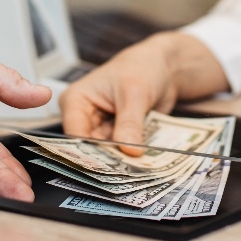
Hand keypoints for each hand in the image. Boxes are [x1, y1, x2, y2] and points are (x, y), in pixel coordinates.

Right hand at [59, 32, 226, 155]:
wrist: (165, 68)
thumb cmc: (142, 68)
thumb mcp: (135, 93)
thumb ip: (130, 122)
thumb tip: (129, 151)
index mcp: (76, 100)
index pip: (75, 133)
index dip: (89, 151)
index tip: (108, 167)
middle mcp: (84, 117)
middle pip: (90, 147)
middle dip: (108, 159)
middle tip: (126, 172)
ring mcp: (101, 128)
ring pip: (107, 152)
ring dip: (122, 160)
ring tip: (137, 170)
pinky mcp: (118, 135)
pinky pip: (122, 151)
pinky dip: (132, 156)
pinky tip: (144, 165)